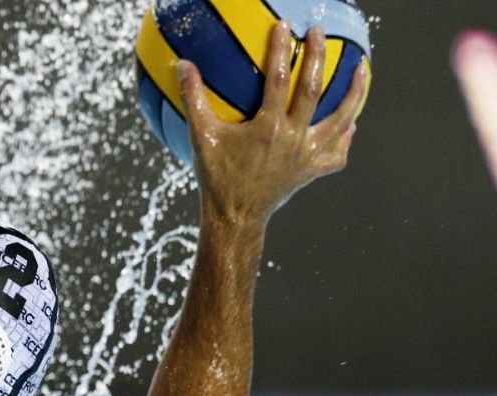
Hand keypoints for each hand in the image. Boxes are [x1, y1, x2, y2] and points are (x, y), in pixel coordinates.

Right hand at [180, 23, 368, 225]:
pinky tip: (351, 125)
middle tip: (318, 34)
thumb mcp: (200, 136)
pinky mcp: (312, 171)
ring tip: (361, 70)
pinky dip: (346, 138)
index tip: (284, 29)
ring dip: (354, 93)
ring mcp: (307, 155)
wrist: (234, 217)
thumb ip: (193, 99)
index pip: (279, 80)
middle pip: (313, 90)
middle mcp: (294, 139)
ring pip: (341, 119)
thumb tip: (182, 65)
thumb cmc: (216, 176)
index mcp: (268, 128)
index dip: (281, 51)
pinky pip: (338, 153)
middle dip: (318, 56)